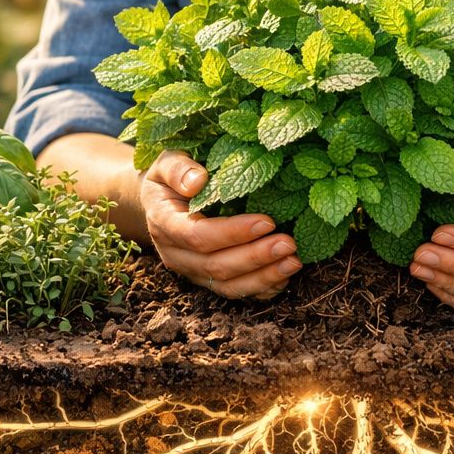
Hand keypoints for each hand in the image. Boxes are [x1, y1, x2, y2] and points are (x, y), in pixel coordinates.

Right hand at [141, 150, 302, 298]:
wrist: (159, 201)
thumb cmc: (169, 176)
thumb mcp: (166, 162)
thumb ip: (178, 168)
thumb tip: (198, 180)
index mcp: (164, 223)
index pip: (198, 236)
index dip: (233, 233)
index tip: (267, 221)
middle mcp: (175, 254)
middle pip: (215, 266)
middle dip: (255, 257)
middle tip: (289, 243)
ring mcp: (191, 271)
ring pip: (226, 285)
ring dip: (263, 277)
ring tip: (294, 262)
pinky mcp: (206, 280)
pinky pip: (233, 291)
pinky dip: (260, 289)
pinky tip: (283, 278)